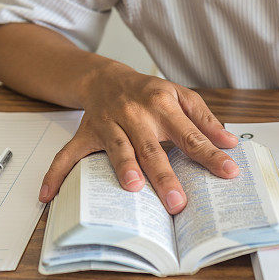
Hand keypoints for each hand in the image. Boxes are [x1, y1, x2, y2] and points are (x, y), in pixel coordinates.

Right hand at [39, 62, 238, 212]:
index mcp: (163, 104)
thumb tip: (230, 142)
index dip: (210, 154)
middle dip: (165, 175)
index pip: (191, 134)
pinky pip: (68, 155)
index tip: (229, 172)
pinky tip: (48, 195)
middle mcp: (135, 113)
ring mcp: (108, 124)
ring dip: (124, 168)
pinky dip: (56, 174)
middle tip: (178, 202)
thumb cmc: (150, 92)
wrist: (106, 77)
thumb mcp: (182, 97)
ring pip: (117, 149)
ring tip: (134, 188)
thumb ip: (206, 120)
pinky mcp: (86, 133)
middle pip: (152, 148)